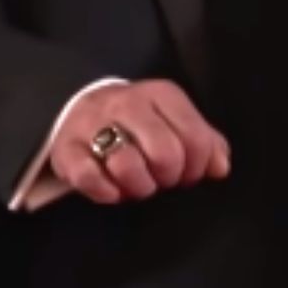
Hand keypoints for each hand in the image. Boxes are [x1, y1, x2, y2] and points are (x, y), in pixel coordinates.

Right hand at [48, 79, 232, 204]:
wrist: (80, 109)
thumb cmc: (139, 124)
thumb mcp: (175, 122)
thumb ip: (205, 142)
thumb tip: (220, 168)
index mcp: (161, 95)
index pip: (195, 137)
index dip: (197, 167)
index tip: (188, 174)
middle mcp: (127, 104)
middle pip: (165, 153)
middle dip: (169, 178)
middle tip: (163, 180)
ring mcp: (93, 124)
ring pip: (127, 165)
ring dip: (139, 187)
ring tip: (140, 186)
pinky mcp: (67, 148)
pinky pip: (88, 176)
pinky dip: (105, 192)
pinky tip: (113, 191)